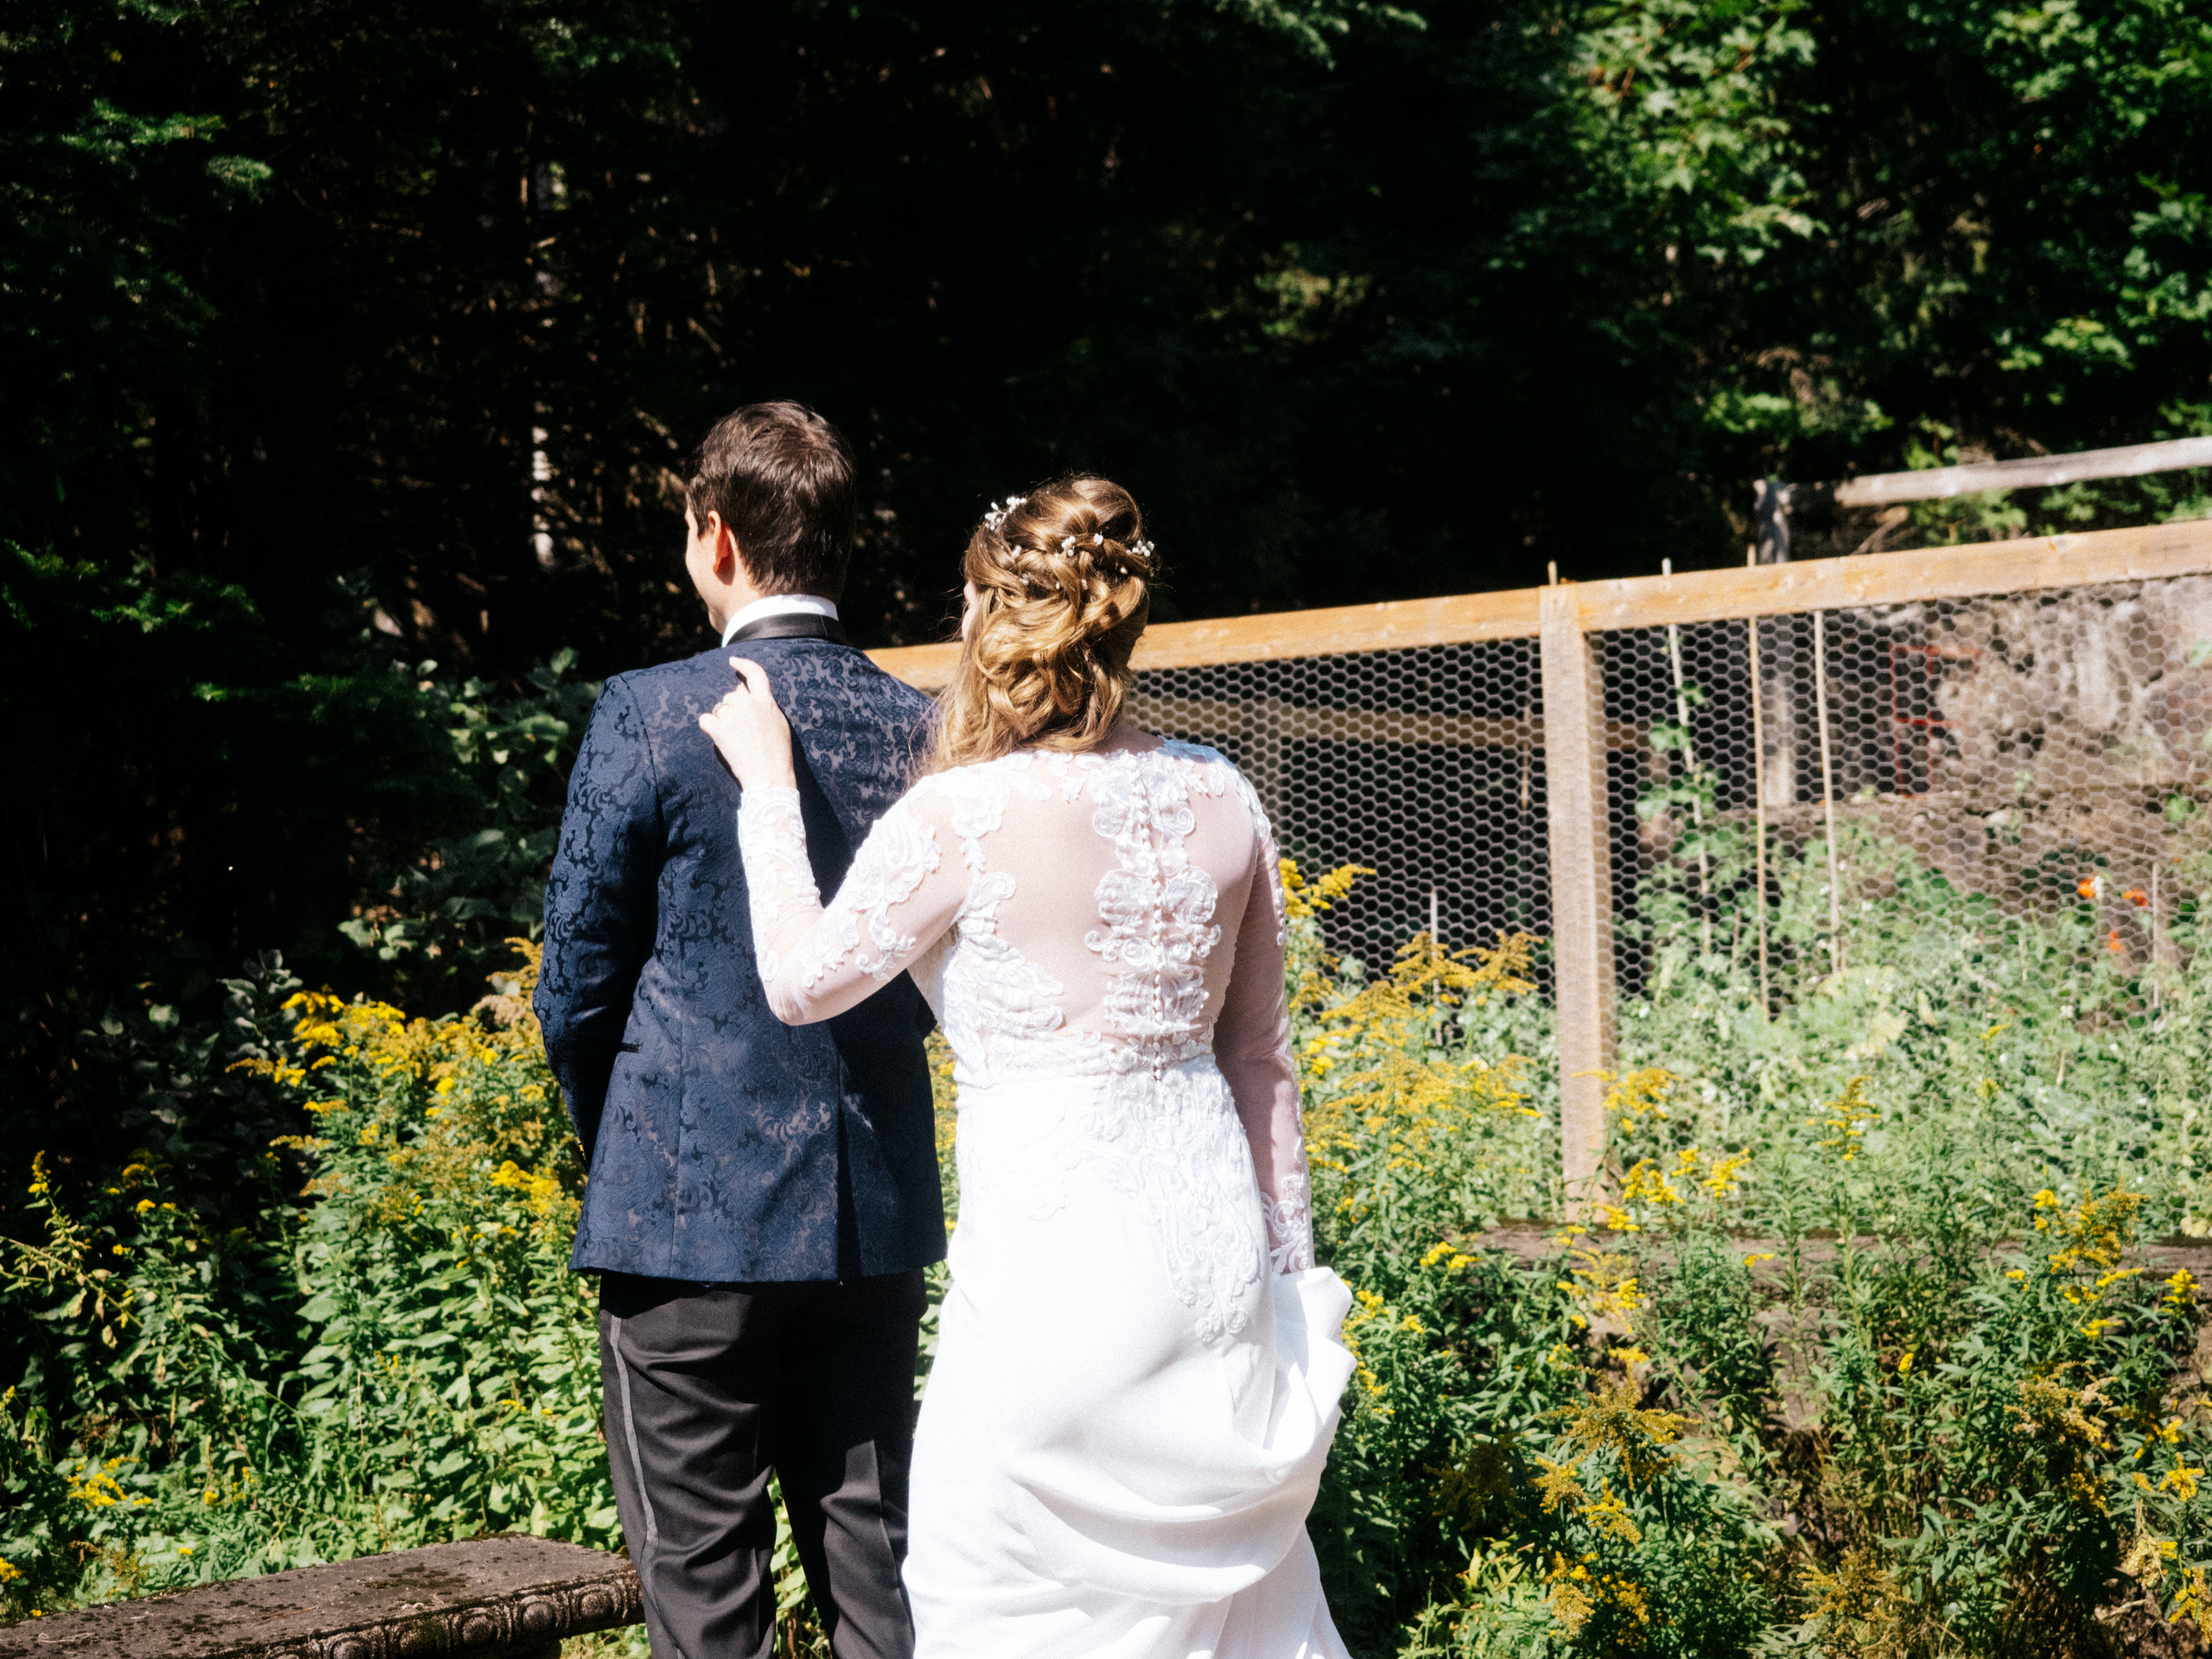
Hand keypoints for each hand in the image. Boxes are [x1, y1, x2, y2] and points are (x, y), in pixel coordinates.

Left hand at [699, 658, 796, 788]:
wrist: (769, 776)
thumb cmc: (778, 755)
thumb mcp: (779, 725)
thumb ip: (766, 708)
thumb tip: (752, 699)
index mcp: (766, 702)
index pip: (756, 674)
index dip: (744, 665)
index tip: (733, 661)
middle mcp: (748, 704)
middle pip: (733, 695)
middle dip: (734, 707)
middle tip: (741, 728)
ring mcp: (733, 716)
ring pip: (720, 708)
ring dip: (724, 719)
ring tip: (735, 739)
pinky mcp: (719, 730)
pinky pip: (706, 720)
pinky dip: (709, 727)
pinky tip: (718, 737)